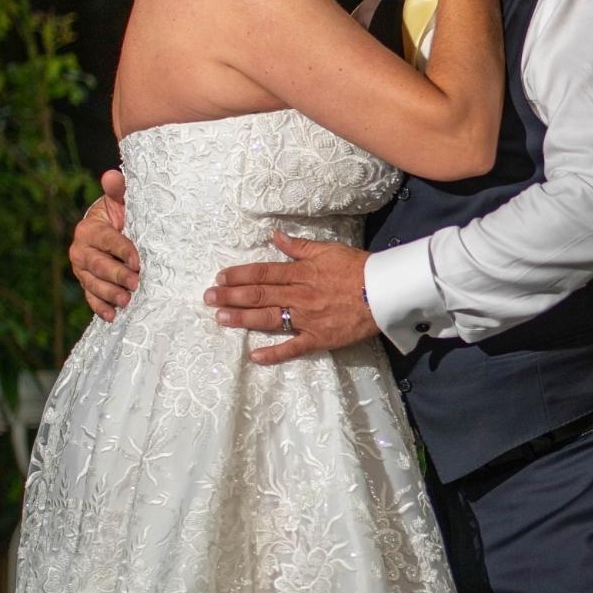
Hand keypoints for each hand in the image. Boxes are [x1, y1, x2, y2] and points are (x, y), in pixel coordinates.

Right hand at [71, 169, 139, 320]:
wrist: (115, 231)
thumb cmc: (123, 215)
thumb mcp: (123, 202)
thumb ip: (119, 191)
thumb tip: (112, 175)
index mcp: (89, 229)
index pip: (106, 240)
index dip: (121, 250)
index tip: (137, 259)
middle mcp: (80, 250)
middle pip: (97, 265)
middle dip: (116, 275)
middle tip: (135, 283)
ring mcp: (82, 270)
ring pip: (93, 284)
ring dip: (109, 294)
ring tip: (126, 301)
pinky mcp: (87, 285)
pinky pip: (91, 298)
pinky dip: (101, 308)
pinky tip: (112, 316)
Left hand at [205, 233, 379, 365]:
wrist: (384, 292)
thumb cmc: (358, 268)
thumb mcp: (328, 249)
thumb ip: (299, 245)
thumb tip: (274, 236)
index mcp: (301, 272)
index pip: (263, 273)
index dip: (239, 275)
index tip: (219, 278)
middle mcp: (299, 295)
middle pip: (259, 295)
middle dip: (231, 297)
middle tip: (207, 299)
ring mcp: (307, 319)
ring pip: (269, 318)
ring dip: (242, 319)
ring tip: (220, 319)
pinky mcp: (319, 338)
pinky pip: (293, 347)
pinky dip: (274, 354)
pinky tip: (254, 357)